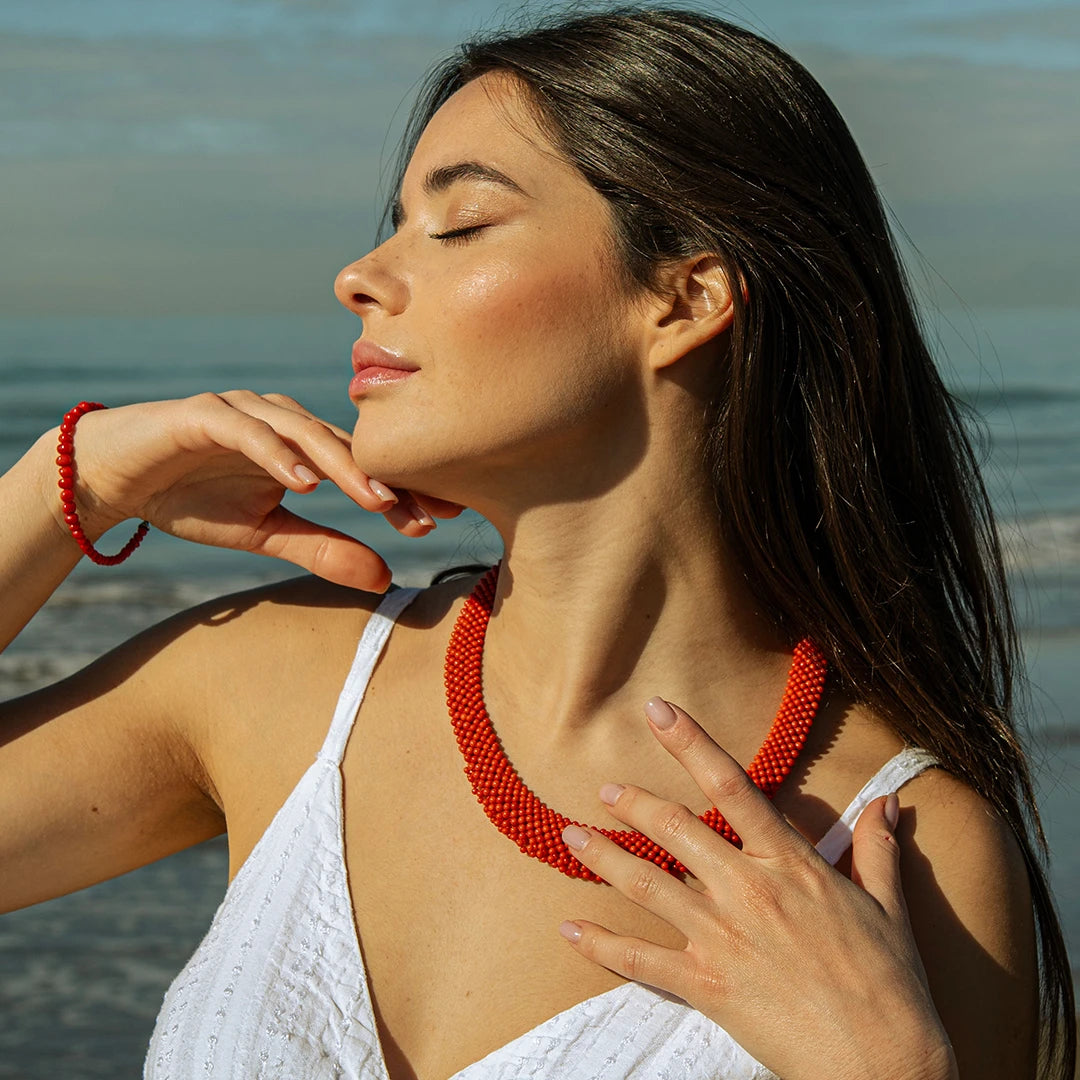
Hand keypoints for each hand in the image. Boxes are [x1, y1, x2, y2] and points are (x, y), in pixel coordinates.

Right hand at [47, 392, 461, 590]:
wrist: (115, 479)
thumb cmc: (192, 498)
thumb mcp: (266, 534)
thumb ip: (323, 549)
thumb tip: (385, 578)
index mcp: (302, 445)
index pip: (360, 467)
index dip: (399, 491)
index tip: (439, 522)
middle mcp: (282, 420)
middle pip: (344, 447)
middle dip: (386, 480)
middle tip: (425, 513)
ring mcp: (244, 412)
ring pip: (304, 433)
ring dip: (341, 466)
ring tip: (376, 499)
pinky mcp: (204, 415)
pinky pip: (247, 432)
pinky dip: (276, 454)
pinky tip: (303, 484)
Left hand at [558, 699, 957, 1079]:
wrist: (884, 1065)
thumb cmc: (890, 985)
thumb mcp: (889, 907)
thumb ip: (876, 848)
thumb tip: (888, 801)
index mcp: (790, 863)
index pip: (732, 785)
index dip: (690, 742)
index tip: (657, 711)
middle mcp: (748, 890)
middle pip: (676, 828)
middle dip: (634, 803)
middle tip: (605, 789)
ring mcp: (722, 937)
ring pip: (648, 884)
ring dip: (605, 857)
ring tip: (572, 835)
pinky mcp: (706, 985)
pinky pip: (641, 961)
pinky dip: (601, 944)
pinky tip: (570, 929)